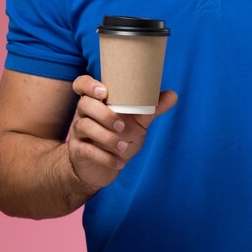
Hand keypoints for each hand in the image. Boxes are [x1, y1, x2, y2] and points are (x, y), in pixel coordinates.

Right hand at [68, 75, 177, 192]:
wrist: (103, 167)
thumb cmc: (119, 137)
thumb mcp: (137, 122)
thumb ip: (152, 108)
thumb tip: (173, 94)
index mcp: (97, 102)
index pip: (82, 84)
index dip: (89, 84)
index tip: (104, 91)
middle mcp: (84, 114)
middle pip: (85, 104)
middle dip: (104, 114)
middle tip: (122, 126)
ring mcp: (78, 133)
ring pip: (85, 127)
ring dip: (107, 138)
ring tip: (124, 147)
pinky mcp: (78, 152)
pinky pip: (87, 151)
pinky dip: (105, 158)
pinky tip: (120, 163)